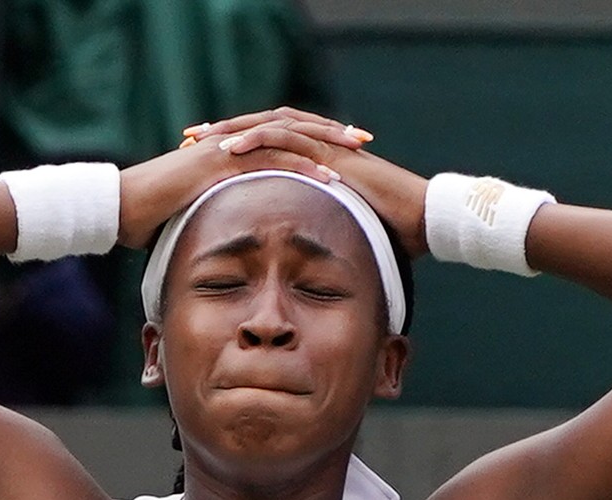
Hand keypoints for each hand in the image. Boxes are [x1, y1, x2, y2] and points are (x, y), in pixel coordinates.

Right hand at [118, 109, 364, 247]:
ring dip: (325, 145)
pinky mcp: (221, 164)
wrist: (119, 208)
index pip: (280, 137)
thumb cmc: (150, 217)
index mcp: (229, 150)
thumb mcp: (195, 212)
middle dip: (330, 133)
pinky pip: (270, 161)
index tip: (343, 150)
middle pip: (291, 128)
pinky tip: (329, 179)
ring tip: (356, 154)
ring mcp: (226, 150)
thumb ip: (219, 213)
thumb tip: (234, 234)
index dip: (313, 140)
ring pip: (287, 138)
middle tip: (364, 140)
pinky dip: (302, 168)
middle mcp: (231, 143)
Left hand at [183, 107, 430, 256]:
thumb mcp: (342, 230)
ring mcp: (325, 146)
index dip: (233, 149)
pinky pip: (288, 138)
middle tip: (188, 138)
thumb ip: (320, 232)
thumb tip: (301, 260)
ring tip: (200, 139)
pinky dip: (257, 141)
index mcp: (316, 160)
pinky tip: (230, 150)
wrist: (423, 220)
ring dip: (231, 132)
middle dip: (222, 133)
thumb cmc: (391, 232)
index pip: (267, 146)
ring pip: (268, 126)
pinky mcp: (331, 152)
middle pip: (260, 129)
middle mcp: (318, 146)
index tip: (200, 159)